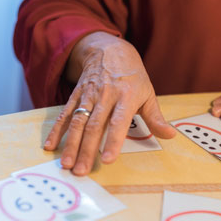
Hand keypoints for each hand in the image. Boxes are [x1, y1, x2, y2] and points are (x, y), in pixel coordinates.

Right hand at [44, 32, 175, 175]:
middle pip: (94, 126)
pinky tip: (50, 146)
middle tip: (81, 171)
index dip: (113, 141)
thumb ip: (156, 117)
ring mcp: (88, 96)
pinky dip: (57, 130)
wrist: (109, 50)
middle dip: (86, 150)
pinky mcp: (76, 96)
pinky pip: (65, 114)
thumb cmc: (132, 76)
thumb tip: (170, 136)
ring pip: (77, 122)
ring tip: (66, 163)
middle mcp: (105, 96)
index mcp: (126, 97)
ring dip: (70, 144)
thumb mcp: (148, 93)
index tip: (107, 160)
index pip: (118, 122)